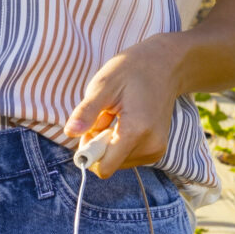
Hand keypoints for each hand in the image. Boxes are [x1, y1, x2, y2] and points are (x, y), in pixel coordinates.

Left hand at [63, 36, 187, 177]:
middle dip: (98, 145)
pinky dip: (120, 143)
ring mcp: (156, 150)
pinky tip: (126, 121)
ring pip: (117, 162)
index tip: (89, 129)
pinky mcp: (157, 150)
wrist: (165, 66)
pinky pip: (128, 157)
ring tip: (117, 116)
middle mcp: (150, 147)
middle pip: (109, 165)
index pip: (104, 167)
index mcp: (136, 131)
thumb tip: (69, 132)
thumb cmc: (132, 70)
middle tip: (103, 116)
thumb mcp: (104, 85)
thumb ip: (87, 111)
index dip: (89, 152)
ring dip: (109, 143)